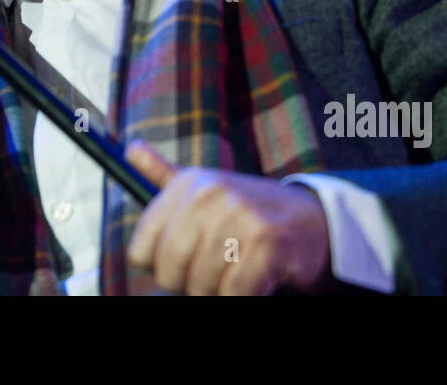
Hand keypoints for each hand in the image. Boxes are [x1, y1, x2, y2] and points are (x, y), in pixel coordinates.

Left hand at [125, 140, 333, 294]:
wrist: (314, 222)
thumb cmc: (251, 214)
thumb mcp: (206, 189)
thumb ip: (164, 175)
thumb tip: (131, 150)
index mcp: (188, 183)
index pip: (141, 250)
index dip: (161, 268)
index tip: (186, 261)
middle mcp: (210, 193)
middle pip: (169, 271)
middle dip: (190, 284)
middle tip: (216, 271)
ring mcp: (240, 214)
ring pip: (201, 286)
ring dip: (220, 291)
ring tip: (239, 270)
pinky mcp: (267, 242)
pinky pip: (234, 293)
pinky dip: (243, 296)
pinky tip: (257, 280)